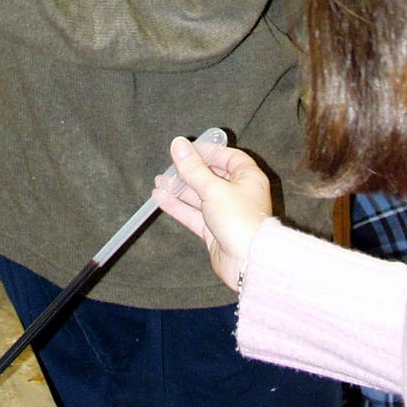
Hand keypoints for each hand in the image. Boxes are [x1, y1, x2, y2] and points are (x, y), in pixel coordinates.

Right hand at [153, 138, 272, 291]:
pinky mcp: (214, 231)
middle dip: (189, 172)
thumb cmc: (238, 218)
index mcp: (248, 178)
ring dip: (180, 189)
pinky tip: (160, 198)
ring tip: (158, 182)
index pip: (228, 157)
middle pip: (211, 176)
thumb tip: (177, 144)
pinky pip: (194, 214)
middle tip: (168, 166)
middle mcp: (238, 193)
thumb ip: (192, 168)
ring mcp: (225, 213)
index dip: (208, 151)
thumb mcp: (212, 188)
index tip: (187, 149)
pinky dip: (178, 206)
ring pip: (199, 196)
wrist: (247, 263)